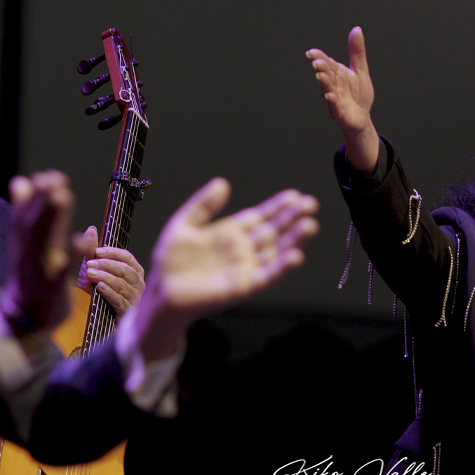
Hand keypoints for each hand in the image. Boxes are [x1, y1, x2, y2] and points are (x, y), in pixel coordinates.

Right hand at [0, 171, 86, 334]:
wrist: (22, 320)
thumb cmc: (29, 277)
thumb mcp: (24, 245)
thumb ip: (25, 214)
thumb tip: (20, 181)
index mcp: (23, 243)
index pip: (25, 216)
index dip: (34, 196)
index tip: (45, 177)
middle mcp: (29, 254)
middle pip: (33, 224)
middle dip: (42, 200)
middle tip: (53, 178)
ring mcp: (41, 270)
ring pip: (45, 241)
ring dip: (52, 218)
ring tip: (62, 196)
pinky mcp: (54, 287)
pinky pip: (63, 270)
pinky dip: (72, 254)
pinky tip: (82, 239)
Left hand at [77, 225, 146, 316]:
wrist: (100, 319)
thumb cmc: (101, 291)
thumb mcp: (94, 269)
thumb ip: (92, 250)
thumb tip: (91, 229)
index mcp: (134, 272)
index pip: (127, 258)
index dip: (113, 253)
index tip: (97, 251)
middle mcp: (138, 284)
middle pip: (125, 270)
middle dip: (107, 265)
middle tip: (90, 263)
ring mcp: (134, 299)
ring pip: (121, 284)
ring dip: (105, 277)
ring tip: (90, 273)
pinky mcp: (126, 312)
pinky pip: (119, 300)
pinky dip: (109, 292)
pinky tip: (99, 287)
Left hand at [130, 178, 318, 360]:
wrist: (163, 291)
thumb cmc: (171, 260)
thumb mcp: (183, 225)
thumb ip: (203, 205)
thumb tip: (223, 183)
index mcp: (232, 231)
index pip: (261, 216)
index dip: (278, 206)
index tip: (295, 196)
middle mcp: (244, 248)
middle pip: (275, 230)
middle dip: (292, 218)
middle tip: (311, 204)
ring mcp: (247, 267)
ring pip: (277, 251)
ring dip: (294, 240)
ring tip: (309, 226)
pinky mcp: (245, 286)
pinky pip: (268, 275)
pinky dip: (282, 267)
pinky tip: (295, 256)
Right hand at [306, 27, 378, 172]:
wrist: (362, 117)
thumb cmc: (358, 94)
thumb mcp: (360, 70)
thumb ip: (357, 52)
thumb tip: (356, 29)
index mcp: (337, 73)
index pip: (327, 62)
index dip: (319, 57)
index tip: (312, 52)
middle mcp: (333, 84)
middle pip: (326, 74)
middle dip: (321, 68)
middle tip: (317, 62)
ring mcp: (334, 98)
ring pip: (327, 88)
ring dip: (324, 82)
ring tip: (321, 75)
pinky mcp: (339, 111)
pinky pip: (335, 105)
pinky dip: (332, 100)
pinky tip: (330, 95)